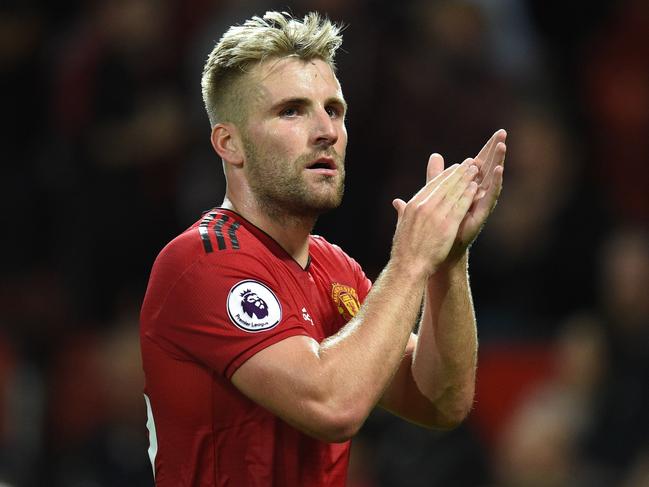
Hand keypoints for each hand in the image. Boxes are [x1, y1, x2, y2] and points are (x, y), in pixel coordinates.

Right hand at [391, 159, 479, 277]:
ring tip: (476, 170)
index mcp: (413, 206)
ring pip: (454, 192)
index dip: (444, 175)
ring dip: (466, 179)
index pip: (431, 186)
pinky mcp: (447, 225)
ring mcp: (435, 215)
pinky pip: (460, 206)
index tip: (453, 168)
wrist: (408, 266)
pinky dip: (468, 195)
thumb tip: (397, 202)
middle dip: (458, 172)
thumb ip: (402, 212)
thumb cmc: (404, 250)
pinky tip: (476, 188)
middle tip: (469, 163)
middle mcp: (423, 207)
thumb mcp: (401, 226)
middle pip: (444, 185)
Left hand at [426, 130, 506, 263]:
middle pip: (488, 168)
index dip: (486, 149)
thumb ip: (435, 175)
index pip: (479, 164)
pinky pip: (489, 196)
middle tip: (503, 133)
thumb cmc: (436, 225)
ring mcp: (480, 204)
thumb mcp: (435, 194)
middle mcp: (477, 194)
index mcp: (467, 188)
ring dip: (498, 162)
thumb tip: (434, 156)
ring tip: (502, 146)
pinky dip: (495, 183)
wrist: (436, 251)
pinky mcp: (480, 214)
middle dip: (495, 151)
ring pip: (491, 179)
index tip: (496, 132)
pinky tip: (498, 170)